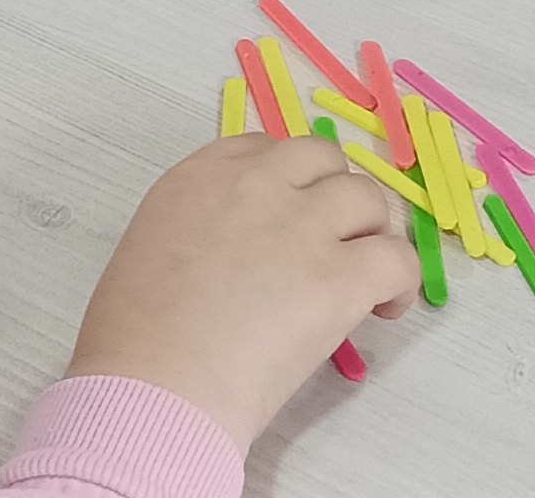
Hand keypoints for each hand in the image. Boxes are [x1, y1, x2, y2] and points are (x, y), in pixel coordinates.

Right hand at [64, 134, 416, 447]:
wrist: (154, 384)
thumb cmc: (134, 339)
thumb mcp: (151, 249)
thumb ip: (198, 231)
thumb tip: (232, 257)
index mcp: (200, 177)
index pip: (264, 148)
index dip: (287, 181)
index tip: (290, 213)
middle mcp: (255, 185)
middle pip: (322, 159)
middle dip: (333, 195)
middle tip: (330, 241)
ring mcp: (302, 226)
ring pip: (368, 199)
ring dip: (369, 233)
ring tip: (361, 277)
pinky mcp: (339, 276)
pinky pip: (396, 258)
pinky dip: (400, 282)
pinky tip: (383, 308)